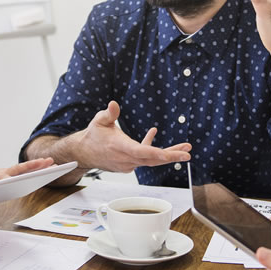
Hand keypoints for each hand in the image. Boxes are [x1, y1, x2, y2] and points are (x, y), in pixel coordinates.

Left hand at [0, 158, 54, 189]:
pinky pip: (25, 173)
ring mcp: (8, 173)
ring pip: (26, 170)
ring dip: (39, 167)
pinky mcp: (11, 175)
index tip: (19, 179)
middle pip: (21, 168)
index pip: (4, 177)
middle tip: (49, 162)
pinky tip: (48, 172)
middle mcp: (3, 172)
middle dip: (35, 165)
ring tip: (55, 165)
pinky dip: (36, 172)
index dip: (11, 179)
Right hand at [71, 101, 190, 172]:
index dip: (157, 153)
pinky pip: (145, 158)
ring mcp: (128, 164)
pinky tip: (153, 133)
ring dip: (168, 154)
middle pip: (152, 159)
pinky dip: (152, 149)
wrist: (83, 153)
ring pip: (151, 160)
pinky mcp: (129, 165)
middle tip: (187, 154)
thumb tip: (114, 104)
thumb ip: (109, 113)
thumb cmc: (93, 136)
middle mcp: (126, 158)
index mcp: (120, 147)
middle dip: (171, 156)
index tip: (171, 154)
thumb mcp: (99, 121)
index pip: (141, 152)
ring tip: (185, 148)